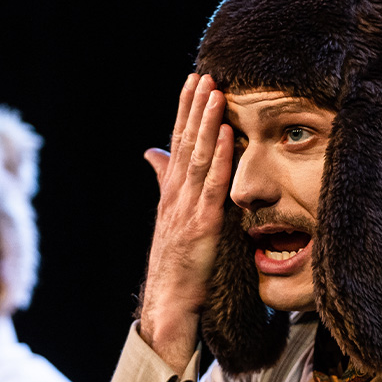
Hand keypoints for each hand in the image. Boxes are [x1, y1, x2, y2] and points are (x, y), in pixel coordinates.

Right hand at [139, 73, 233, 370]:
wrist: (168, 306)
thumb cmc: (174, 268)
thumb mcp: (171, 219)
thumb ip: (164, 184)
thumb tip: (153, 153)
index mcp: (171, 194)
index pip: (179, 143)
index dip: (186, 111)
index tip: (194, 81)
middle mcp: (176, 197)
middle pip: (187, 143)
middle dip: (196, 107)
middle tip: (205, 74)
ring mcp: (187, 211)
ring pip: (199, 159)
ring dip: (208, 124)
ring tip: (216, 93)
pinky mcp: (203, 228)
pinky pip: (214, 187)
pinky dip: (221, 159)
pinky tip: (228, 136)